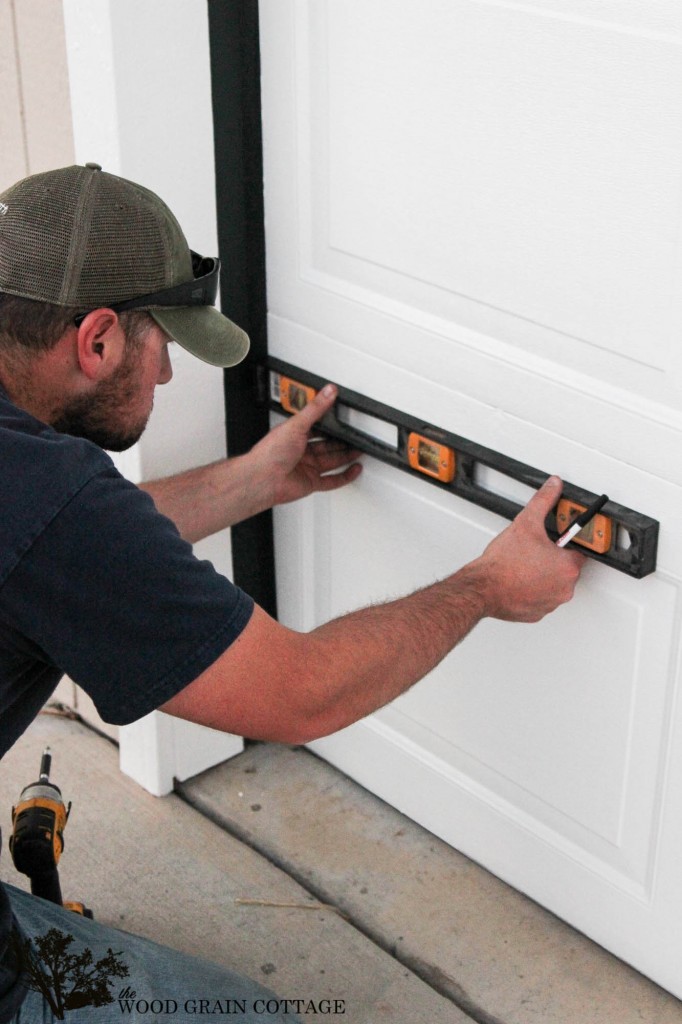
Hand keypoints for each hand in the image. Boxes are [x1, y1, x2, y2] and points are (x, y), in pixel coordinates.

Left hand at [250, 384, 361, 506]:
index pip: (316, 426)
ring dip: (346, 456)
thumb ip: (315, 408)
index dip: (330, 422)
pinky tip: (354, 469)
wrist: (263, 479)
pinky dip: (345, 476)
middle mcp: (301, 451)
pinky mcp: (312, 482)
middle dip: (342, 441)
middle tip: (355, 435)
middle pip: (327, 445)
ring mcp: (307, 467)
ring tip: (360, 449)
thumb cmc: (270, 453)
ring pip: (332, 461)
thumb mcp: (296, 424)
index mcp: (294, 435)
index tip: (343, 416)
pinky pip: (332, 480)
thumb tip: (328, 392)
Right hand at [472, 476, 584, 621]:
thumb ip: (543, 501)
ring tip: (524, 564)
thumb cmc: (503, 564)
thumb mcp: (525, 523)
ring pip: (553, 584)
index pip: (579, 550)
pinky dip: (532, 591)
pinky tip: (519, 580)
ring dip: (543, 575)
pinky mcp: (536, 613)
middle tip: (535, 550)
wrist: (482, 589)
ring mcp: (550, 603)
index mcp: (568, 567)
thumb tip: (553, 486)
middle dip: (553, 558)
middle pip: (566, 568)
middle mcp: (564, 589)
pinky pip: (541, 599)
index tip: (556, 539)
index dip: (566, 542)